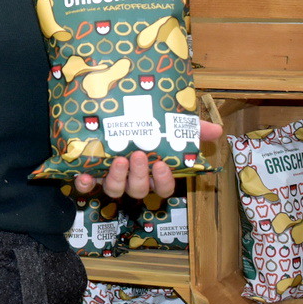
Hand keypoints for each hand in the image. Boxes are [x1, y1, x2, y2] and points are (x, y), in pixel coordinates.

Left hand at [71, 120, 222, 199]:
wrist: (105, 113)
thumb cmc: (140, 123)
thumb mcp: (166, 121)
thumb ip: (191, 127)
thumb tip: (218, 130)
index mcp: (151, 170)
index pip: (164, 188)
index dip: (164, 181)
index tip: (162, 165)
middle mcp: (132, 177)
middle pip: (139, 190)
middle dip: (140, 176)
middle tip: (138, 155)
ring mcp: (109, 176)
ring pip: (115, 190)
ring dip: (118, 178)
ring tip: (118, 159)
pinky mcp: (88, 173)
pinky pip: (86, 187)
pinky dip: (86, 184)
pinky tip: (85, 175)